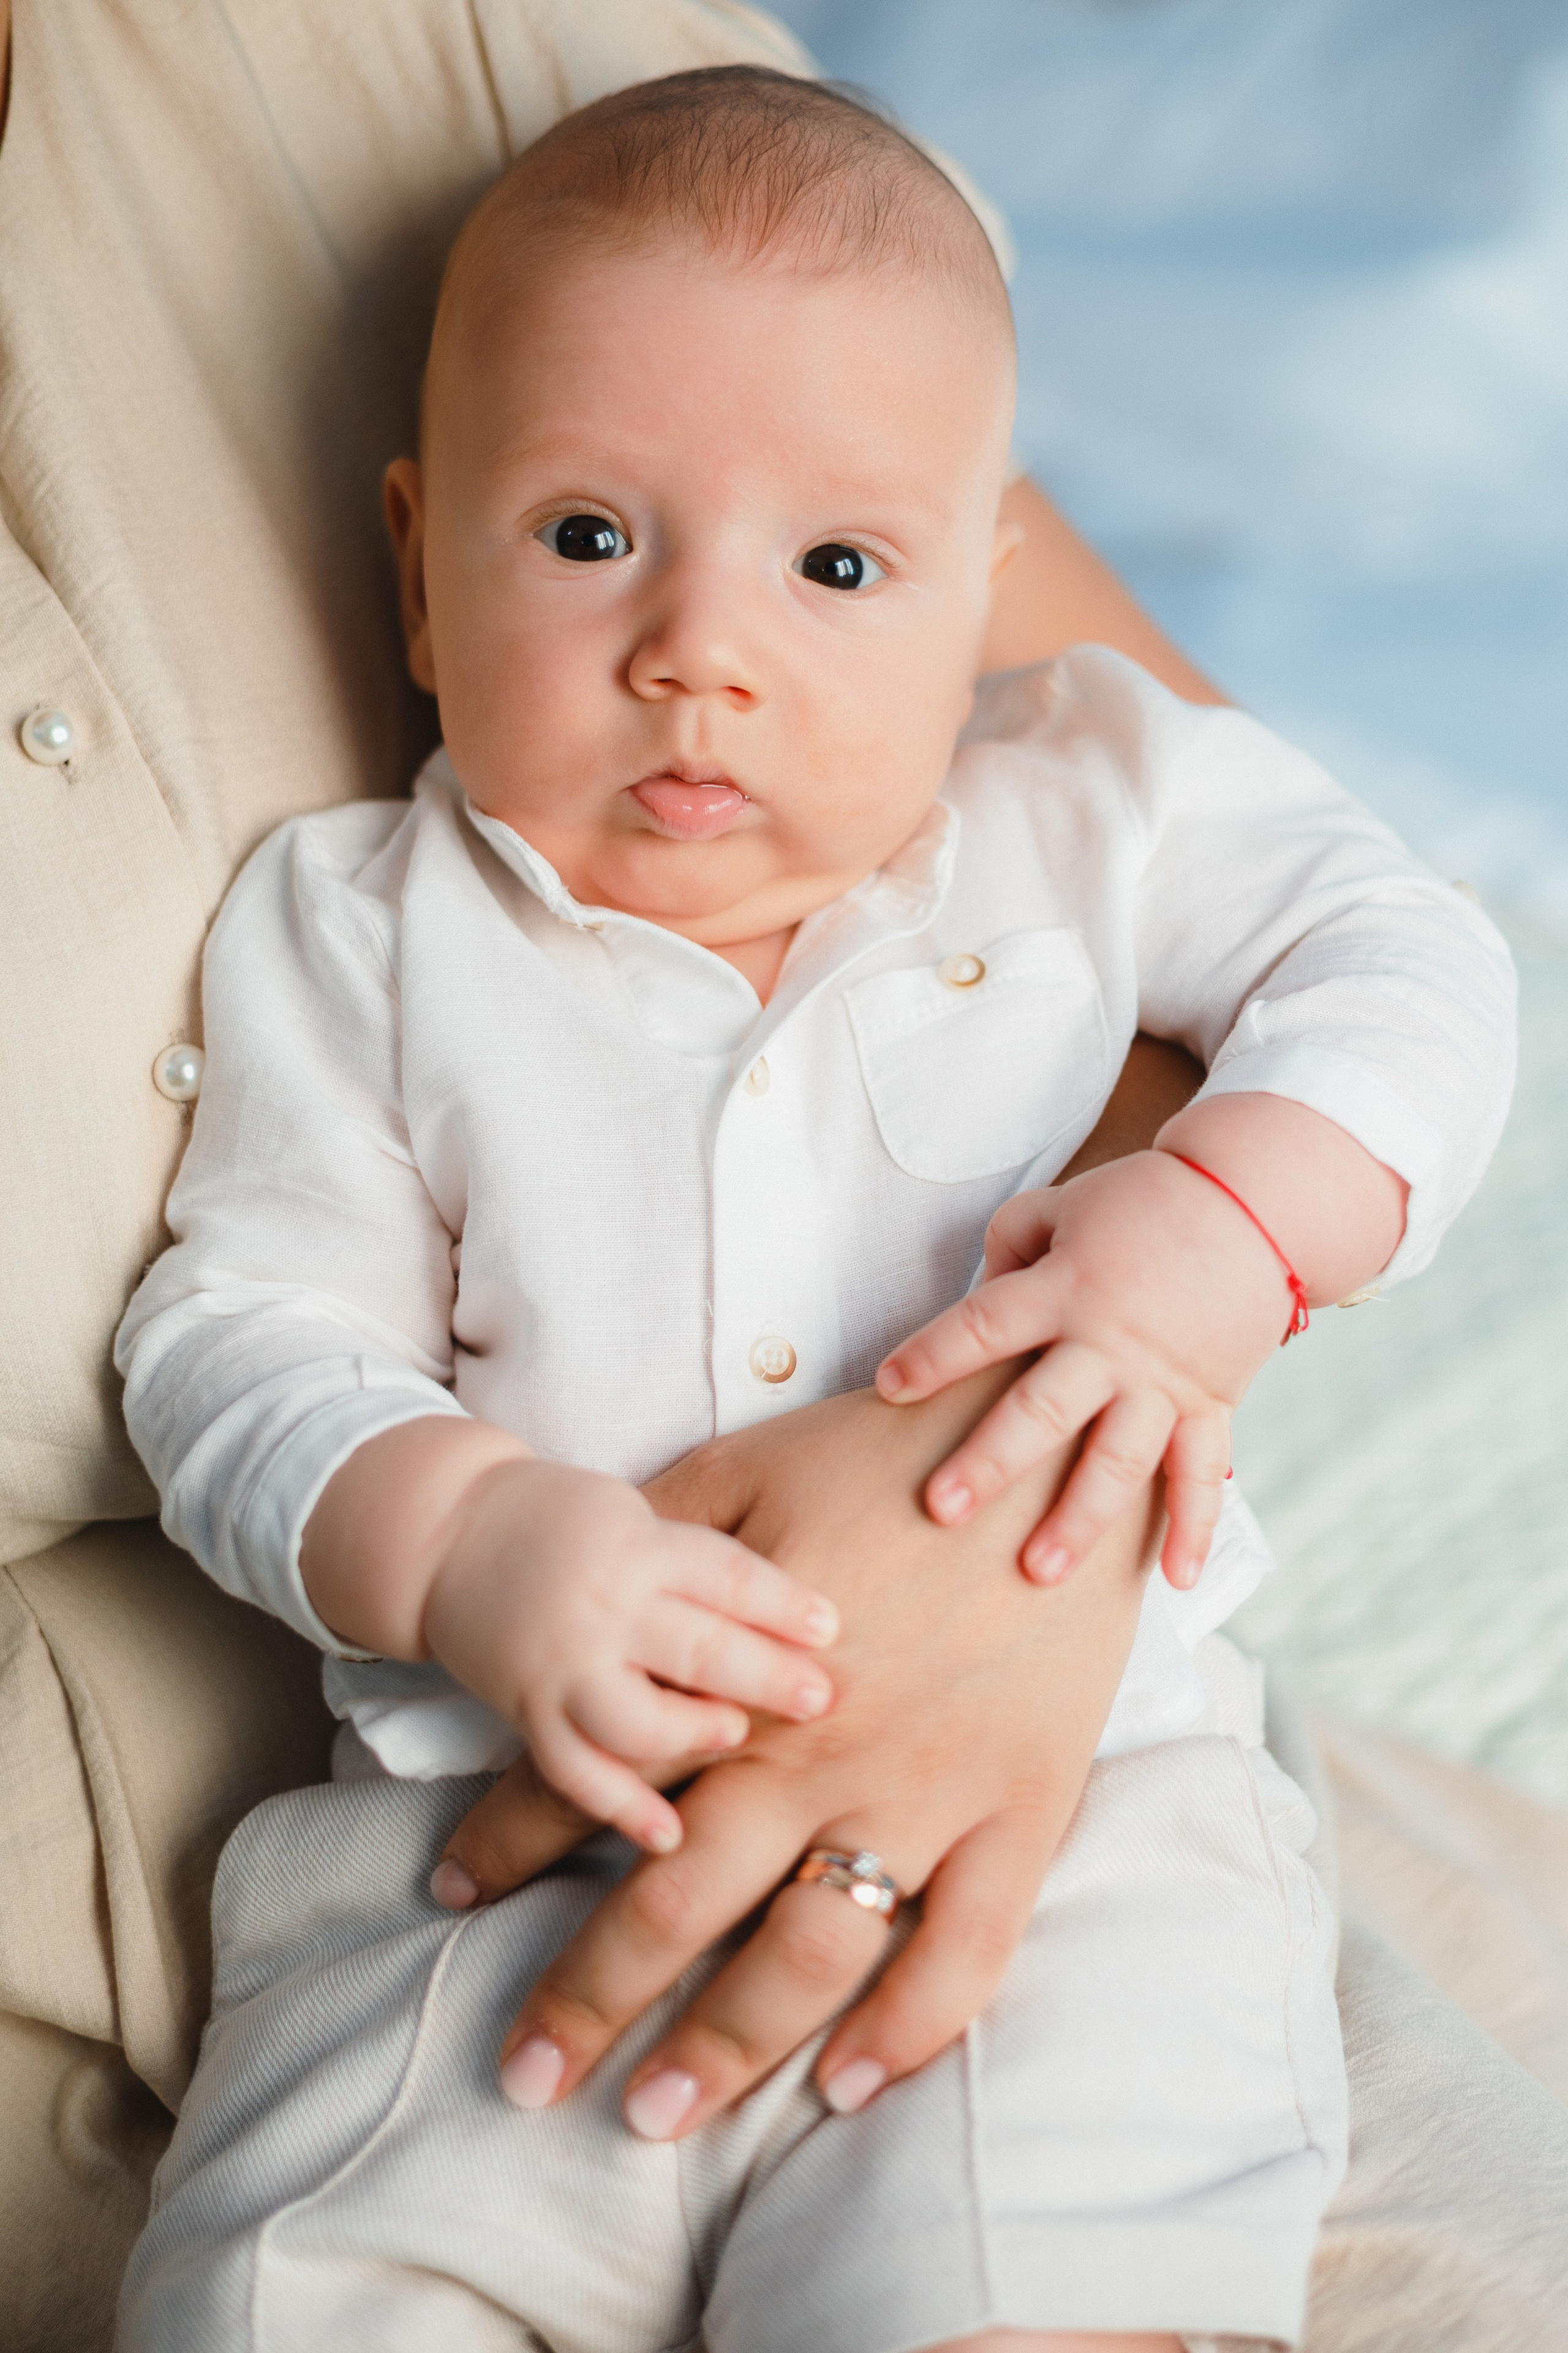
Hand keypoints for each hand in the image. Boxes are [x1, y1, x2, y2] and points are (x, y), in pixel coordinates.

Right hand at [422, 1453, 838, 1854]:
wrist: (448, 1532)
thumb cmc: (567, 1518)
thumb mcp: (637, 1510)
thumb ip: (700, 1557)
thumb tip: (798, 1596)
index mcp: (638, 1545)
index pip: (723, 1574)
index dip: (781, 1601)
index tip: (834, 1627)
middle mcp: (603, 1605)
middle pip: (696, 1647)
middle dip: (764, 1677)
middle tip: (822, 1699)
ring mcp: (563, 1663)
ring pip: (635, 1719)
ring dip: (691, 1735)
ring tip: (735, 1737)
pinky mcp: (528, 1711)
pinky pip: (574, 1771)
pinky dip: (619, 1808)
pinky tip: (667, 1835)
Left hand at [436, 1368, 1157, 2135]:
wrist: (1056, 1437)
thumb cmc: (896, 1448)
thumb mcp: (751, 1467)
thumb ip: (662, 1537)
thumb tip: (581, 1588)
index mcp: (743, 1675)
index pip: (599, 1777)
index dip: (512, 1840)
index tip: (452, 1892)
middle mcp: (822, 1754)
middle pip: (683, 1902)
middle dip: (590, 1996)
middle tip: (527, 2076)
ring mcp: (927, 1793)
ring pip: (808, 1951)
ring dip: (725, 2043)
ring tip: (653, 2115)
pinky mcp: (1021, 1809)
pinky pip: (968, 1948)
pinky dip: (911, 2028)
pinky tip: (847, 2084)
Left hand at [875, 1150, 1283, 1592]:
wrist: (1254, 1201)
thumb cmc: (1140, 1201)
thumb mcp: (1059, 1207)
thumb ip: (1006, 1250)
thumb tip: (977, 1304)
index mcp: (1065, 1287)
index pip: (984, 1326)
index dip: (932, 1355)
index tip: (886, 1387)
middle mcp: (1110, 1342)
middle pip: (1041, 1410)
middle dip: (990, 1462)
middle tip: (942, 1510)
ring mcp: (1163, 1381)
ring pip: (1116, 1461)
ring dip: (1078, 1520)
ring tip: (1036, 1573)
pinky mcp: (1211, 1403)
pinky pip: (1202, 1474)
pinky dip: (1195, 1529)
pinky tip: (1177, 1583)